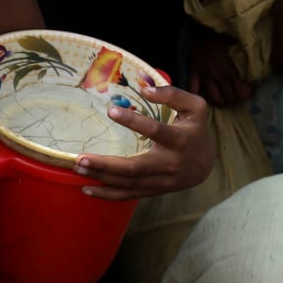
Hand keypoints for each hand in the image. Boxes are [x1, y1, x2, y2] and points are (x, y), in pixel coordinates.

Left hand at [76, 80, 215, 199]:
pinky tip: (86, 188)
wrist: (206, 165)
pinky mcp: (152, 191)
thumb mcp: (195, 107)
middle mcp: (169, 164)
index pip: (156, 131)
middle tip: (80, 157)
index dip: (134, 122)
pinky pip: (128, 195)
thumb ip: (172, 94)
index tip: (111, 110)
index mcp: (180, 140)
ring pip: (128, 183)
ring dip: (101, 177)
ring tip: (77, 167)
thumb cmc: (195, 130)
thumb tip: (144, 87)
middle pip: (134, 168)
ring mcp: (160, 181)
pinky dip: (107, 195)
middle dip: (106, 164)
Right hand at [185, 34, 251, 106]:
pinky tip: (204, 97)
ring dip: (220, 100)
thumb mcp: (240, 45)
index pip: (240, 90)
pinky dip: (198, 95)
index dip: (245, 93)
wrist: (205, 27)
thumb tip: (260, 69)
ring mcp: (204, 75)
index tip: (248, 92)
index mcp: (230, 67)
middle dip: (234, 98)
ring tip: (224, 99)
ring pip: (213, 97)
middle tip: (236, 96)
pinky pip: (193, 89)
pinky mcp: (193, 72)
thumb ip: (248, 59)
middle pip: (227, 96)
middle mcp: (217, 74)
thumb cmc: (225, 35)